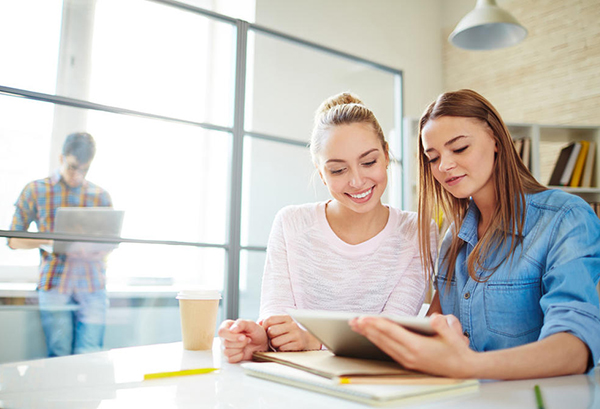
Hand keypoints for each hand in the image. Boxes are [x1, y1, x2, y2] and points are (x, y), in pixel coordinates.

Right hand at [218, 319, 267, 362]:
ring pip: (227, 352)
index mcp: (227, 326)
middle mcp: (224, 337)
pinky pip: (230, 359)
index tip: (243, 336)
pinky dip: (239, 356)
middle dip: (240, 343)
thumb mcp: (251, 325)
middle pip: (225, 342)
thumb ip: (241, 323)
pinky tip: (243, 351)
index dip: (232, 336)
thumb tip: (232, 329)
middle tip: (248, 339)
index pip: (222, 332)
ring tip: (246, 344)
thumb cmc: (256, 332)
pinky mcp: (228, 357)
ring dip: (240, 349)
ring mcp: (225, 347)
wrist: (261, 344)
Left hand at [261, 315, 320, 350]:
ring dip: (275, 345)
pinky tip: (285, 346)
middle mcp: (292, 325)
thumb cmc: (290, 331)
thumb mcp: (283, 323)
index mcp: (287, 318)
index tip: (267, 330)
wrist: (308, 339)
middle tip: (275, 337)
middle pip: (271, 331)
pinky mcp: (298, 344)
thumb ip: (270, 322)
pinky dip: (281, 349)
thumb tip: (258, 323)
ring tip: (280, 343)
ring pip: (275, 342)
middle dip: (270, 337)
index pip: (269, 319)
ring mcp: (296, 335)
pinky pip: (281, 349)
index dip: (265, 326)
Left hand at [349, 314, 474, 377]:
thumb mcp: (453, 335)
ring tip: (357, 326)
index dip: (376, 323)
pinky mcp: (408, 362)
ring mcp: (407, 360)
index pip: (391, 332)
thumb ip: (442, 325)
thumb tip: (434, 318)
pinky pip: (388, 350)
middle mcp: (409, 355)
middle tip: (352, 320)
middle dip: (366, 329)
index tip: (363, 317)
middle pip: (383, 339)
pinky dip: (378, 341)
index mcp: (417, 347)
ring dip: (369, 335)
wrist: (464, 368)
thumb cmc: (457, 350)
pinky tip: (372, 336)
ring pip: (383, 345)